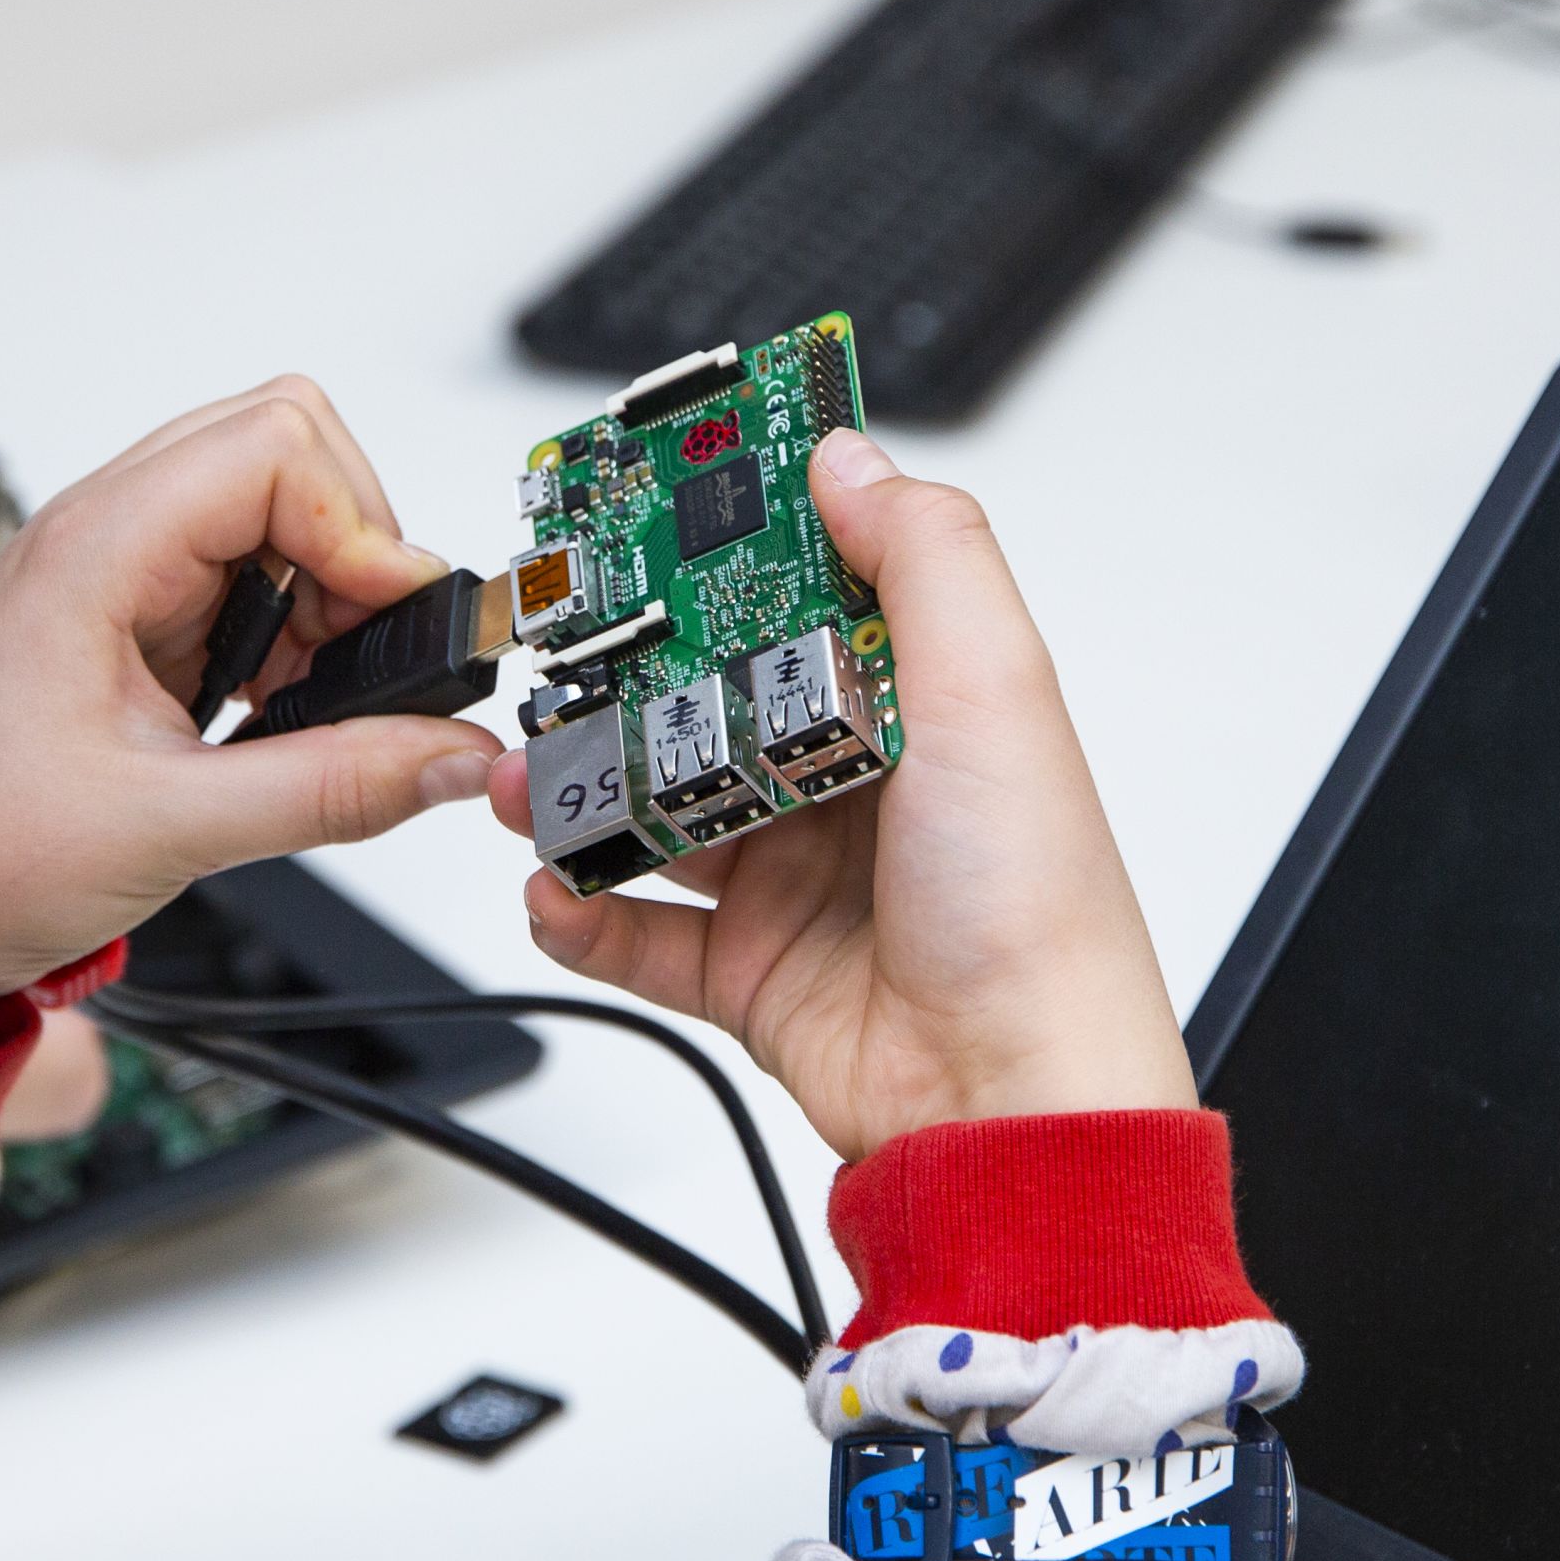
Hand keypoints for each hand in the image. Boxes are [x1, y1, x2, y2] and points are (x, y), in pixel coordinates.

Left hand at [0, 379, 500, 1071]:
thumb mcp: (170, 829)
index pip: (275, 447)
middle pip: (280, 448)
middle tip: (368, 655)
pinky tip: (277, 718)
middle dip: (355, 542)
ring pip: (269, 514)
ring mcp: (114, 580)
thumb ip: (331, 787)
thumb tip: (452, 754)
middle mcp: (103, 540)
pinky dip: (292, 637)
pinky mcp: (126, 630)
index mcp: (93, 551)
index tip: (391, 626)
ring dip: (326, 596)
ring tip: (314, 702)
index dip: (358, 525)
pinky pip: (244, 583)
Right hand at [485, 430, 1193, 1155]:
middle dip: (620, 677)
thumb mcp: (995, 693)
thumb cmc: (1036, 915)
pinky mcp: (757, 973)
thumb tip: (849, 453)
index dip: (729, 542)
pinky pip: (641, 934)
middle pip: (707, 698)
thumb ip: (925, 556)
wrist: (1015, 1107)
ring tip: (523, 781)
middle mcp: (856, 781)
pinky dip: (584, 915)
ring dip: (578, 792)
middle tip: (552, 655)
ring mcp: (800, 878)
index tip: (643, 504)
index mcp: (919, 702)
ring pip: (657, 809)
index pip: (809, 588)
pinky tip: (551, 890)